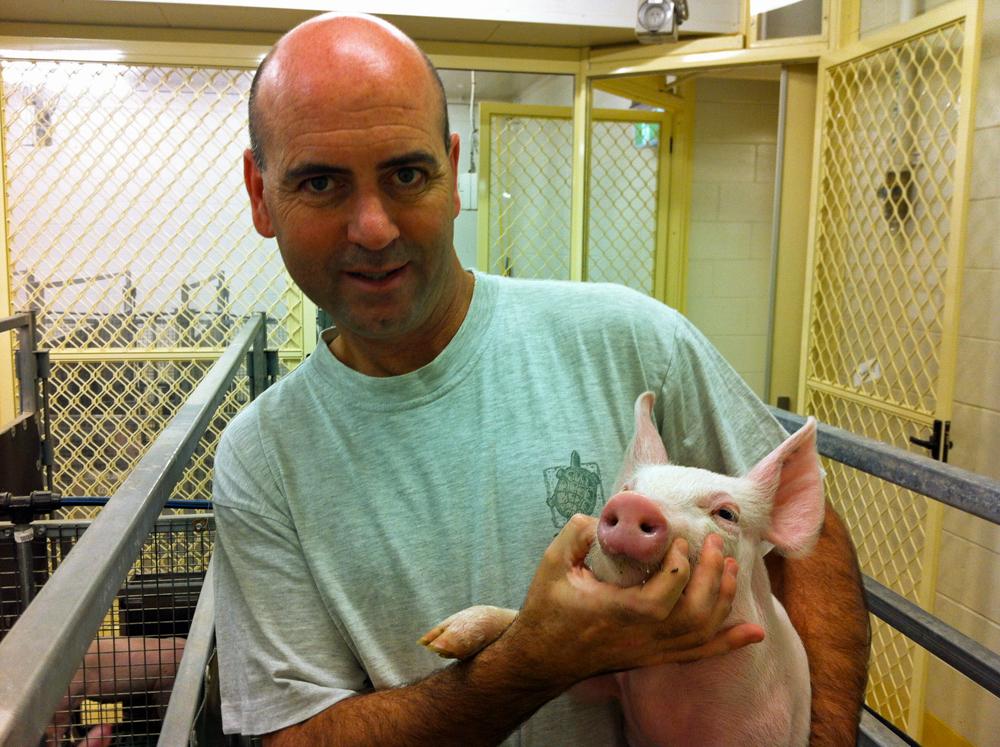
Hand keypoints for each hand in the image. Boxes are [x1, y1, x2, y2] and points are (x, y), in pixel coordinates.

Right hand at [503, 515, 763, 686]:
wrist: (542, 657)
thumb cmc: (547, 610)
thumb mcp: (552, 565)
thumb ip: (574, 536)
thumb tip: (597, 516)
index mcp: (622, 612)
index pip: (668, 589)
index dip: (681, 562)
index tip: (678, 538)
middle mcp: (644, 636)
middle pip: (696, 611)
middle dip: (712, 573)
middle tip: (714, 542)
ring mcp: (652, 650)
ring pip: (703, 631)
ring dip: (723, 597)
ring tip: (730, 565)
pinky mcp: (655, 657)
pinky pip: (699, 654)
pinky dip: (729, 642)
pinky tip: (754, 632)